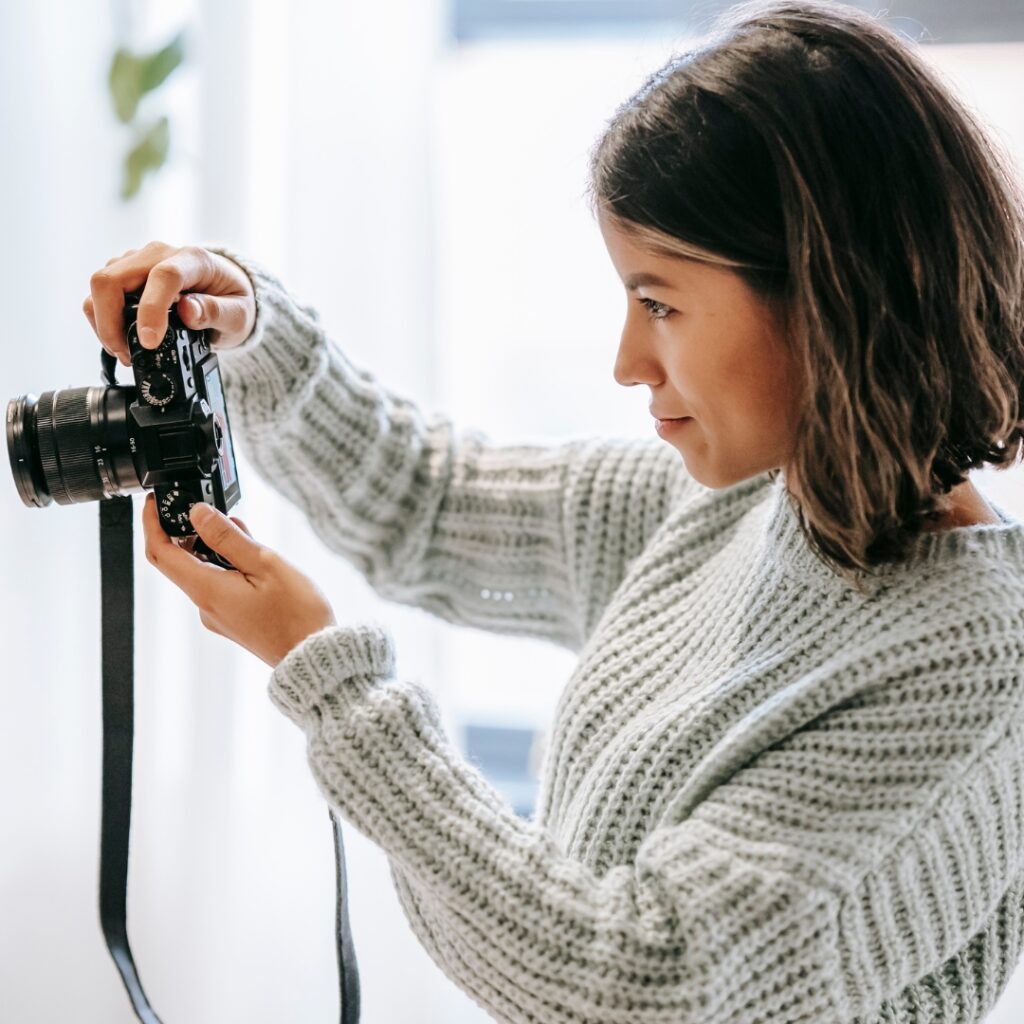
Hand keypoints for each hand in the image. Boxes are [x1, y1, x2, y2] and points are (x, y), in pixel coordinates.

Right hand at [83, 241, 255, 366]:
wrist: (226, 290)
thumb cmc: (233, 300)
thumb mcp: (239, 313)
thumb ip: (217, 312)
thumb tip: (188, 311)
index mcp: (192, 259)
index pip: (163, 277)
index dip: (151, 310)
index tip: (149, 342)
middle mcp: (159, 254)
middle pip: (112, 278)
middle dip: (111, 322)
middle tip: (127, 354)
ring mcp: (137, 261)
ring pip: (101, 286)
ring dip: (104, 323)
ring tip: (126, 353)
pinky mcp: (125, 273)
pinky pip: (101, 294)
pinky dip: (104, 320)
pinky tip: (122, 340)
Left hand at [142, 493, 336, 667]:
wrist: (313, 656)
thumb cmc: (296, 614)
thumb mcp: (264, 564)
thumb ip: (228, 538)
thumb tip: (198, 513)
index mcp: (207, 590)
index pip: (161, 553)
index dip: (152, 524)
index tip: (153, 502)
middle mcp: (205, 605)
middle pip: (180, 561)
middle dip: (189, 531)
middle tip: (210, 509)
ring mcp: (218, 615)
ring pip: (204, 571)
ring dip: (215, 547)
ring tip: (244, 531)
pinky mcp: (233, 620)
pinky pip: (219, 585)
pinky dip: (227, 565)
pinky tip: (251, 556)